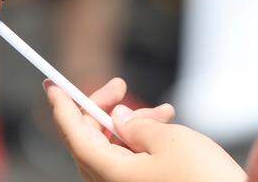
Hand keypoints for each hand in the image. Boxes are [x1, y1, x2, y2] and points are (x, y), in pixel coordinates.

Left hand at [46, 78, 246, 181]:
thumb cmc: (204, 177)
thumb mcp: (170, 139)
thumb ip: (137, 126)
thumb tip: (118, 120)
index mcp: (112, 174)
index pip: (75, 136)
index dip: (63, 108)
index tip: (53, 86)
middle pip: (91, 142)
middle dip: (103, 111)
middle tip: (120, 85)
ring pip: (114, 151)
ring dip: (130, 124)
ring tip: (163, 109)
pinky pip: (131, 161)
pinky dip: (141, 140)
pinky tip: (165, 125)